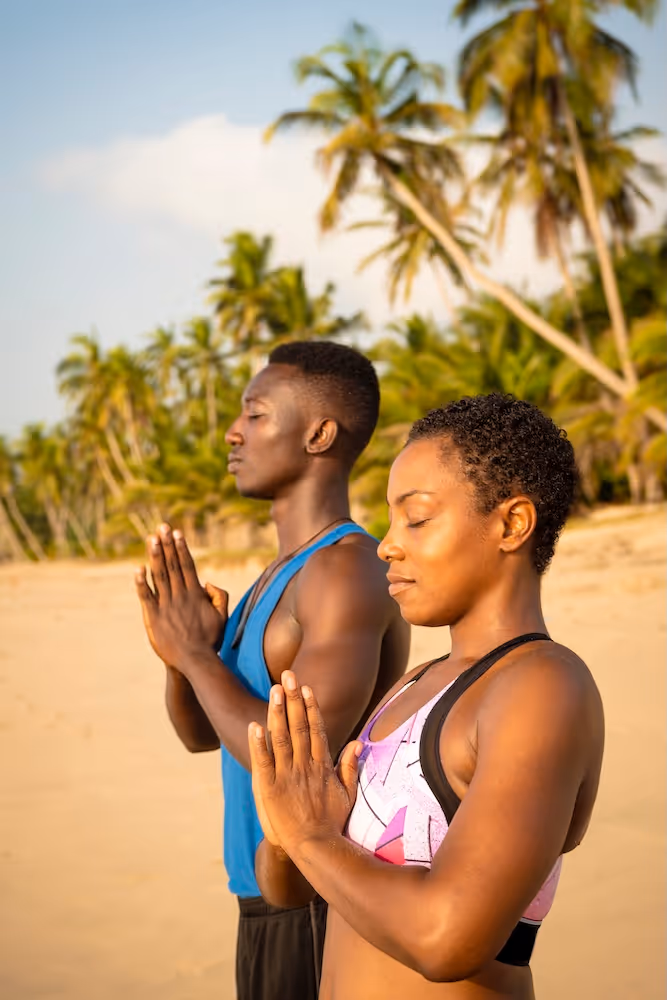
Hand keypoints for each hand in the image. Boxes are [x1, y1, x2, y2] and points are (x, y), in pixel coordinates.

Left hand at [135, 523, 227, 668]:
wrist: (195, 660)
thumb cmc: (210, 640)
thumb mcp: (223, 616)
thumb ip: (219, 596)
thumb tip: (207, 582)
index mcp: (195, 594)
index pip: (187, 565)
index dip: (181, 548)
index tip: (177, 533)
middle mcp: (180, 596)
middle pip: (172, 565)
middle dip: (167, 544)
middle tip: (162, 527)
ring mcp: (166, 606)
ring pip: (159, 576)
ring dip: (155, 556)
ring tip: (152, 539)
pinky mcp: (154, 617)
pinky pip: (146, 596)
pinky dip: (141, 582)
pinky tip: (138, 568)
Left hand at [248, 670, 361, 854]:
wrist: (315, 848)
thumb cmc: (331, 822)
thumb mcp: (347, 794)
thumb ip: (349, 767)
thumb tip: (358, 743)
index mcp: (321, 765)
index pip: (315, 729)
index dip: (310, 706)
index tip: (306, 687)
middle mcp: (304, 766)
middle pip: (298, 726)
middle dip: (293, 699)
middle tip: (287, 675)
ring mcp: (286, 776)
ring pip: (281, 738)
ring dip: (277, 712)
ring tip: (274, 690)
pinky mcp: (269, 788)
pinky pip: (263, 762)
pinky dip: (258, 744)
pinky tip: (254, 725)